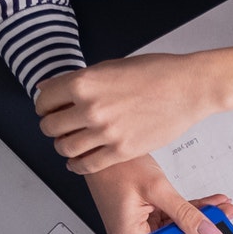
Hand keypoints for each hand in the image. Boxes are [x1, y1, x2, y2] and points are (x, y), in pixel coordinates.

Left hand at [36, 46, 232, 173]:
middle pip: (50, 127)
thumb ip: (78, 81)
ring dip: (64, 147)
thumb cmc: (155, 73)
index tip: (50, 110)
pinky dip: (78, 166)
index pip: (44, 101)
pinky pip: (87, 165)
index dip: (44, 107)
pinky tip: (79, 162)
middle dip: (52, 128)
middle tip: (60, 127)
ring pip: (65, 148)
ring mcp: (106, 132)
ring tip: (72, 143)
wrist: (188, 87)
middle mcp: (91, 108)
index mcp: (84, 83)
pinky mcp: (122, 151)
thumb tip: (48, 88)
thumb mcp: (110, 67)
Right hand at [86, 155, 232, 233]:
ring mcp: (140, 224)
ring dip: (203, 216)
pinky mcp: (146, 213)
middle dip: (206, 228)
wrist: (103, 143)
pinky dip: (192, 208)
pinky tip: (212, 204)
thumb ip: (185, 213)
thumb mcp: (156, 188)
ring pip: (179, 225)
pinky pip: (174, 215)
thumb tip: (208, 232)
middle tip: (231, 223)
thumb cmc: (114, 165)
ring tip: (226, 209)